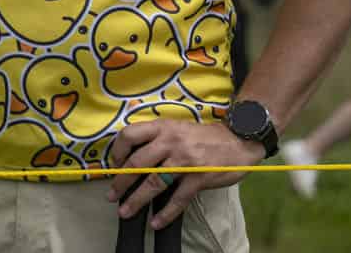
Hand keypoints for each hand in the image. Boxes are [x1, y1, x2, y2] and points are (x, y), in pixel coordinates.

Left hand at [107, 118, 263, 228]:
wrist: (238, 140)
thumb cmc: (205, 136)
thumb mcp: (177, 127)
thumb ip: (157, 138)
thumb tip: (134, 156)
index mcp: (163, 127)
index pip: (130, 135)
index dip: (117, 151)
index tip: (115, 165)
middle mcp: (170, 142)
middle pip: (138, 163)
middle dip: (121, 182)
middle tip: (111, 196)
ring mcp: (185, 160)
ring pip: (154, 182)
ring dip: (137, 200)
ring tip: (125, 211)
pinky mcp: (199, 177)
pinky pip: (178, 198)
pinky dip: (166, 213)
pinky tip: (156, 222)